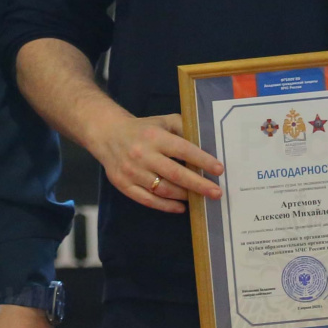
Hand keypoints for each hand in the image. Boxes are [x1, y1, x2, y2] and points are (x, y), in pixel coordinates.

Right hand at [88, 109, 222, 212]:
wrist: (107, 134)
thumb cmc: (142, 129)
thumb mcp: (163, 121)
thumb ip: (183, 128)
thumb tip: (207, 144)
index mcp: (154, 136)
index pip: (183, 149)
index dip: (202, 160)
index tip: (219, 170)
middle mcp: (143, 154)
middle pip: (175, 174)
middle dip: (198, 184)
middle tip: (216, 192)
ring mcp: (132, 171)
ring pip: (163, 189)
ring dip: (184, 195)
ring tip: (199, 198)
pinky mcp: (123, 185)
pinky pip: (148, 200)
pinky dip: (166, 206)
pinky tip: (180, 207)